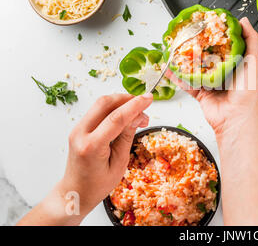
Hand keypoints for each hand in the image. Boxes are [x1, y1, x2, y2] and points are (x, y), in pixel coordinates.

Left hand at [18, 93, 152, 225]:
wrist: (75, 192)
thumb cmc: (96, 185)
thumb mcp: (119, 164)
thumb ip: (127, 137)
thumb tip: (137, 116)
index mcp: (91, 146)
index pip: (116, 118)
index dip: (135, 106)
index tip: (149, 98)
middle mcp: (80, 133)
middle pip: (105, 103)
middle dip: (127, 99)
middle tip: (145, 105)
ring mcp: (77, 128)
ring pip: (100, 103)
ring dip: (121, 102)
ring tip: (138, 113)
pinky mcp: (79, 127)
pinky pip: (97, 110)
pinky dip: (114, 108)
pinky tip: (126, 115)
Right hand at [168, 18, 257, 224]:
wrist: (237, 120)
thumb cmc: (249, 93)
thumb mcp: (255, 61)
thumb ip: (251, 40)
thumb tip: (244, 20)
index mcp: (240, 64)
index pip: (228, 45)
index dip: (219, 34)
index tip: (209, 22)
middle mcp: (226, 73)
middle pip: (210, 55)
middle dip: (200, 45)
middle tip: (189, 33)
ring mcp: (212, 83)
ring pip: (196, 68)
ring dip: (186, 59)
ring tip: (176, 46)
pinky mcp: (201, 94)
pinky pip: (187, 83)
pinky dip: (177, 76)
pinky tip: (169, 67)